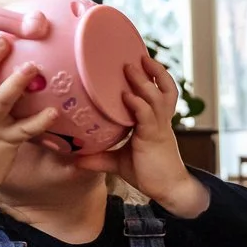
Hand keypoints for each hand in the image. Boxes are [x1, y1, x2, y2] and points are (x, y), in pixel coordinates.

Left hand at [75, 56, 209, 217]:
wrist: (170, 190)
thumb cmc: (150, 174)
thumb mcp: (120, 163)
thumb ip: (100, 158)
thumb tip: (75, 160)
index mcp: (155, 122)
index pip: (158, 93)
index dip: (153, 77)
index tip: (140, 61)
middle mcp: (159, 120)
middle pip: (163, 88)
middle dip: (153, 71)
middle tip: (136, 55)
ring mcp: (158, 127)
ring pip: (157, 97)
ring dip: (144, 81)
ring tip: (133, 66)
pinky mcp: (154, 137)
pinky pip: (147, 115)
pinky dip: (138, 104)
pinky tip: (127, 96)